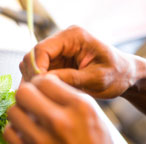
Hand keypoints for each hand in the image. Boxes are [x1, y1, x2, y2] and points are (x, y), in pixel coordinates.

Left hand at [4, 75, 120, 143]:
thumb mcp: (95, 117)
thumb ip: (69, 98)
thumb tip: (46, 85)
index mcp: (80, 108)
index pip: (44, 80)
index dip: (40, 82)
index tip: (41, 88)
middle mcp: (59, 122)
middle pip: (23, 92)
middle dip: (27, 93)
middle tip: (32, 100)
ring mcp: (42, 142)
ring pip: (13, 111)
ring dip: (20, 112)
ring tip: (29, 117)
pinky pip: (9, 133)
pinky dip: (15, 131)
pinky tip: (26, 133)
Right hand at [20, 26, 136, 98]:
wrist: (123, 75)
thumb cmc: (116, 74)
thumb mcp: (97, 78)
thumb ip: (70, 78)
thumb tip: (43, 81)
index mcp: (73, 37)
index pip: (42, 49)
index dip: (36, 68)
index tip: (39, 87)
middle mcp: (62, 40)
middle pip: (33, 55)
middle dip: (33, 74)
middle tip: (39, 94)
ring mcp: (58, 51)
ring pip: (32, 63)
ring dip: (34, 79)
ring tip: (42, 94)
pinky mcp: (56, 62)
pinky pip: (38, 70)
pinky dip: (38, 81)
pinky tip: (45, 92)